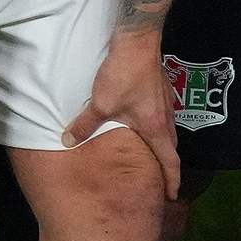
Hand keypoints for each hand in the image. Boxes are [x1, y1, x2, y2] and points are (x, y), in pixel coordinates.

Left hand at [64, 36, 181, 197]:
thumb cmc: (123, 77)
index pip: (170, 162)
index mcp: (156, 129)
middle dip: (167, 166)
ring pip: (168, 132)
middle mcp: (166, 119)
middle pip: (171, 148)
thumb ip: (85, 125)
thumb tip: (67, 141)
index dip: (172, 181)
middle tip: (161, 180)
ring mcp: (166, 104)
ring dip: (162, 146)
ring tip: (152, 157)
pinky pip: (162, 118)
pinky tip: (143, 125)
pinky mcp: (161, 91)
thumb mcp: (100, 104)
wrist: (137, 44)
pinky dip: (157, 129)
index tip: (173, 196)